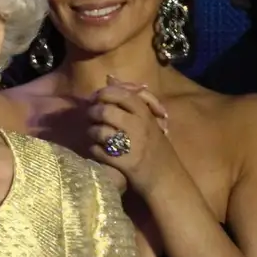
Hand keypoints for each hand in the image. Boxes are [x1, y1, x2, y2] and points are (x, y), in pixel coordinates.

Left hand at [87, 76, 178, 196]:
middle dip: (92, 113)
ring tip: (92, 134)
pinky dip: (94, 149)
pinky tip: (96, 149)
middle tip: (89, 116)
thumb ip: (130, 100)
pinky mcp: (124, 163)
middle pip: (106, 111)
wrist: (167, 179)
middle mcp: (139, 127)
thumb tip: (109, 77)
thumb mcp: (148, 120)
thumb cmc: (155, 148)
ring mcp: (131, 145)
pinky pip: (99, 151)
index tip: (95, 98)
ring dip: (91, 132)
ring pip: (100, 131)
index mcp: (146, 114)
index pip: (122, 94)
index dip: (104, 94)